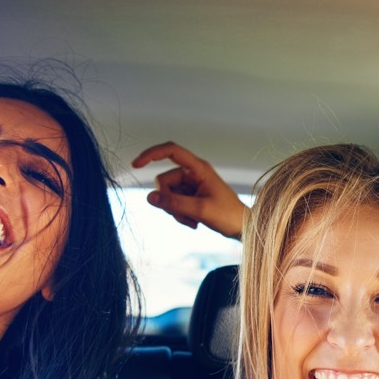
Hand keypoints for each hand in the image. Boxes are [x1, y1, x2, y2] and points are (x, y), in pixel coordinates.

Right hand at [133, 141, 247, 238]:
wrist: (241, 227)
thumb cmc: (228, 216)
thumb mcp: (199, 210)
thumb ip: (174, 203)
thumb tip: (150, 198)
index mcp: (199, 168)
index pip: (171, 151)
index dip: (151, 154)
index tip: (136, 164)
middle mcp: (193, 173)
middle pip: (164, 180)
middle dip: (168, 200)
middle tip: (184, 215)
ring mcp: (191, 184)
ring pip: (167, 194)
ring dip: (175, 210)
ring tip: (192, 220)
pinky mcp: (191, 195)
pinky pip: (174, 202)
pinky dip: (179, 214)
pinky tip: (193, 222)